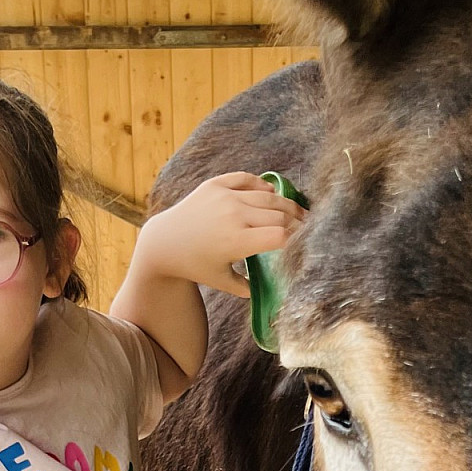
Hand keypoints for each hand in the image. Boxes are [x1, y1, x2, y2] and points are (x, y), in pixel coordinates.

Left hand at [134, 172, 305, 296]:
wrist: (164, 242)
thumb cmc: (194, 265)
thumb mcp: (221, 281)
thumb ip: (247, 286)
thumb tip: (270, 291)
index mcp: (237, 241)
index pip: (280, 236)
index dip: (295, 238)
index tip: (303, 241)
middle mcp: (233, 215)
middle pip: (278, 214)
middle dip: (296, 221)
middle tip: (307, 226)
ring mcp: (224, 197)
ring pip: (267, 196)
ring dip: (285, 203)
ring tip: (295, 210)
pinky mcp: (215, 185)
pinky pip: (246, 179)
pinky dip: (261, 185)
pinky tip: (270, 192)